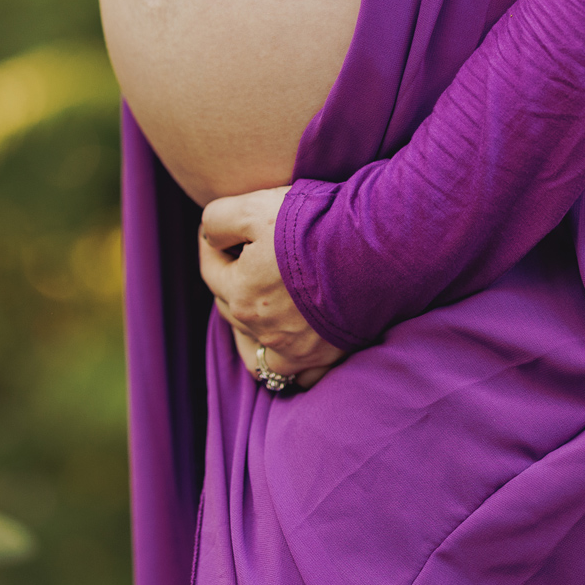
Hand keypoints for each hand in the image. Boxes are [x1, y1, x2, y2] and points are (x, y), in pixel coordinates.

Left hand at [199, 186, 344, 391]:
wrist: (375, 248)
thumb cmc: (314, 225)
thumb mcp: (254, 207)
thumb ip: (217, 221)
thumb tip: (209, 237)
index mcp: (240, 294)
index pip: (211, 270)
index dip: (213, 245)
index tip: (223, 231)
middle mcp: (262, 329)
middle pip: (232, 309)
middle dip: (233, 283)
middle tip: (247, 260)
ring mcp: (295, 348)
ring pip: (258, 355)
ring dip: (251, 335)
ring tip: (261, 314)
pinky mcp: (327, 356)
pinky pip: (301, 377)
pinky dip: (293, 366)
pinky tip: (295, 348)